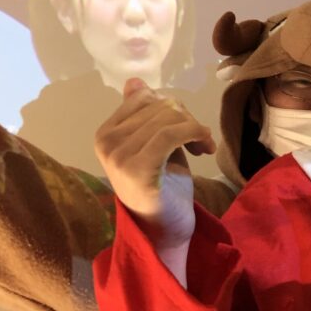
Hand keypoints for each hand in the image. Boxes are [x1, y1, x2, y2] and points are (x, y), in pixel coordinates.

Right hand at [94, 78, 215, 248]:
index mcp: (105, 133)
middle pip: (158, 106)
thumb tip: (135, 81)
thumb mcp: (155, 143)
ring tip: (202, 146)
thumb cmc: (162, 187)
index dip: (173, 107)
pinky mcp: (137, 168)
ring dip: (195, 128)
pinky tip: (205, 148)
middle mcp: (105, 141)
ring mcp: (118, 156)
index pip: (144, 98)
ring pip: (167, 118)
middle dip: (186, 118)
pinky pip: (171, 133)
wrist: (164, 229)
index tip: (187, 128)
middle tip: (199, 140)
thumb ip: (145, 115)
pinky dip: (195, 134)